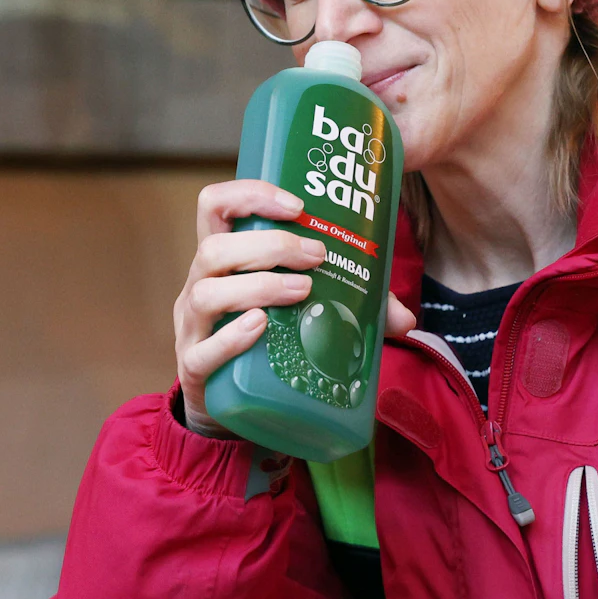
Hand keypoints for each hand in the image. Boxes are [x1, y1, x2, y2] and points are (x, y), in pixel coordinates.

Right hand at [175, 180, 415, 437]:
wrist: (226, 404)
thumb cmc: (263, 340)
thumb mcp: (296, 310)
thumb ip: (347, 306)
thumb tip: (406, 318)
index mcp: (222, 259)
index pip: (215, 205)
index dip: (250, 194)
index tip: (296, 206)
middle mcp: (199, 284)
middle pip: (215, 247)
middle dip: (270, 245)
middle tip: (317, 255)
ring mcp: (191, 327)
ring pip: (207, 293)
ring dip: (259, 286)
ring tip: (302, 291)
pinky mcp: (193, 368)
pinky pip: (203, 351)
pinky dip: (233, 337)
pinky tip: (261, 327)